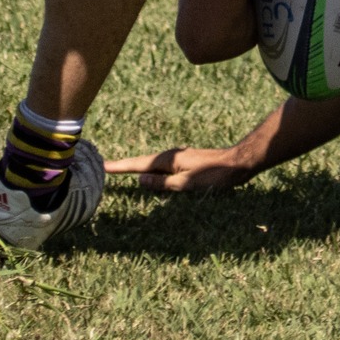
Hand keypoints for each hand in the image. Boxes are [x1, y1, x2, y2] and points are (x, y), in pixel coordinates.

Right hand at [103, 146, 251, 192]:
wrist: (237, 163)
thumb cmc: (214, 175)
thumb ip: (162, 183)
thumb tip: (140, 180)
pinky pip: (164, 168)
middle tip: (105, 168)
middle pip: (142, 163)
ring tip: (122, 171)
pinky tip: (152, 175)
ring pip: (153, 166)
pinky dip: (153, 172)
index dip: (120, 167)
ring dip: (138, 168)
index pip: (138, 165)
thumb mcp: (186, 183)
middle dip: (125, 166)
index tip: (103, 166)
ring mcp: (178, 159)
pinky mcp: (186, 163)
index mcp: (168, 160)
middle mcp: (171, 156)